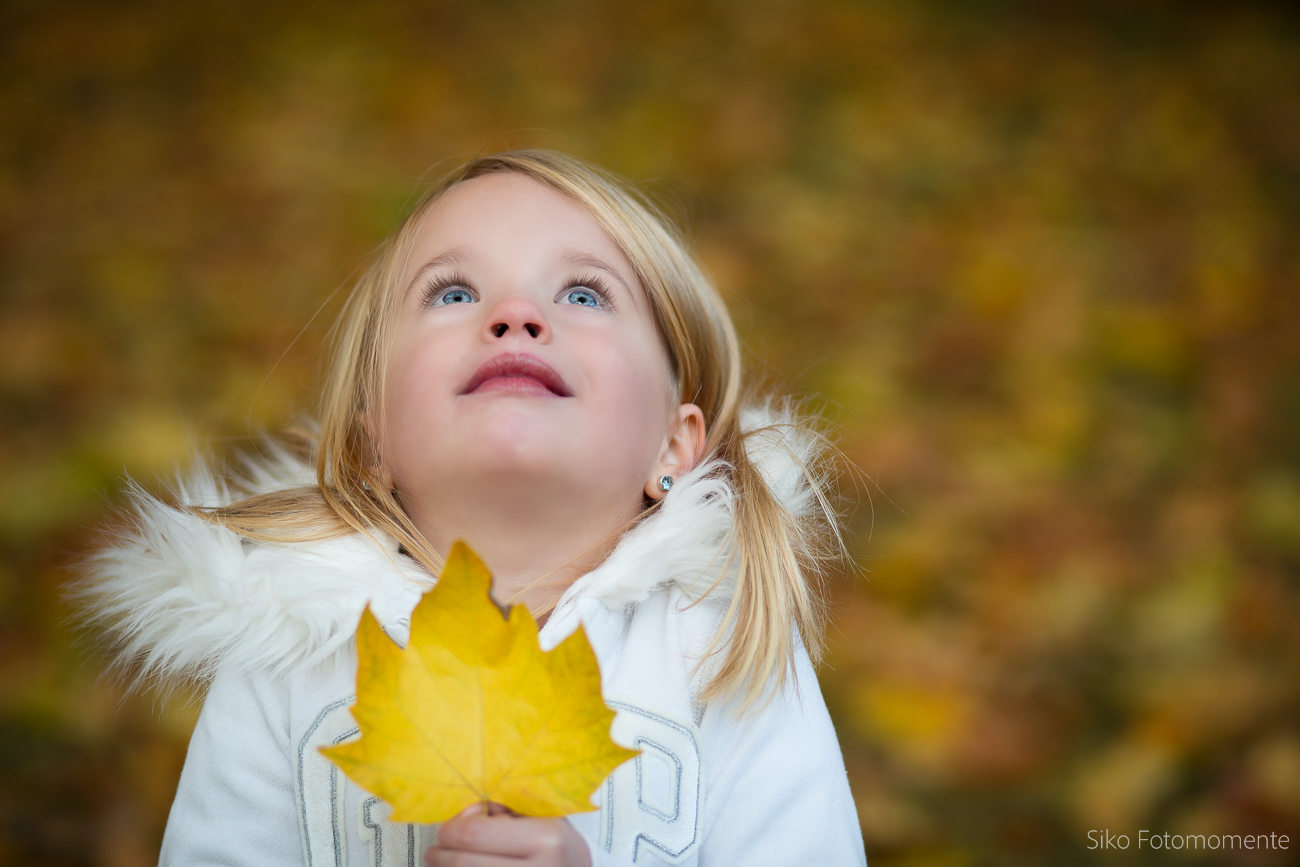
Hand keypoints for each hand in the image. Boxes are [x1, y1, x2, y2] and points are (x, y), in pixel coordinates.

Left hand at [424, 802, 591, 866]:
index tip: (450, 825)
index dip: (451, 828)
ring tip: (442, 861)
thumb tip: (463, 814)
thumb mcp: (540, 814)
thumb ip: (502, 808)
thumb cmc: (558, 842)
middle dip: (440, 854)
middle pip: (463, 863)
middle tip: (435, 849)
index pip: (474, 834)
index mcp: (545, 838)